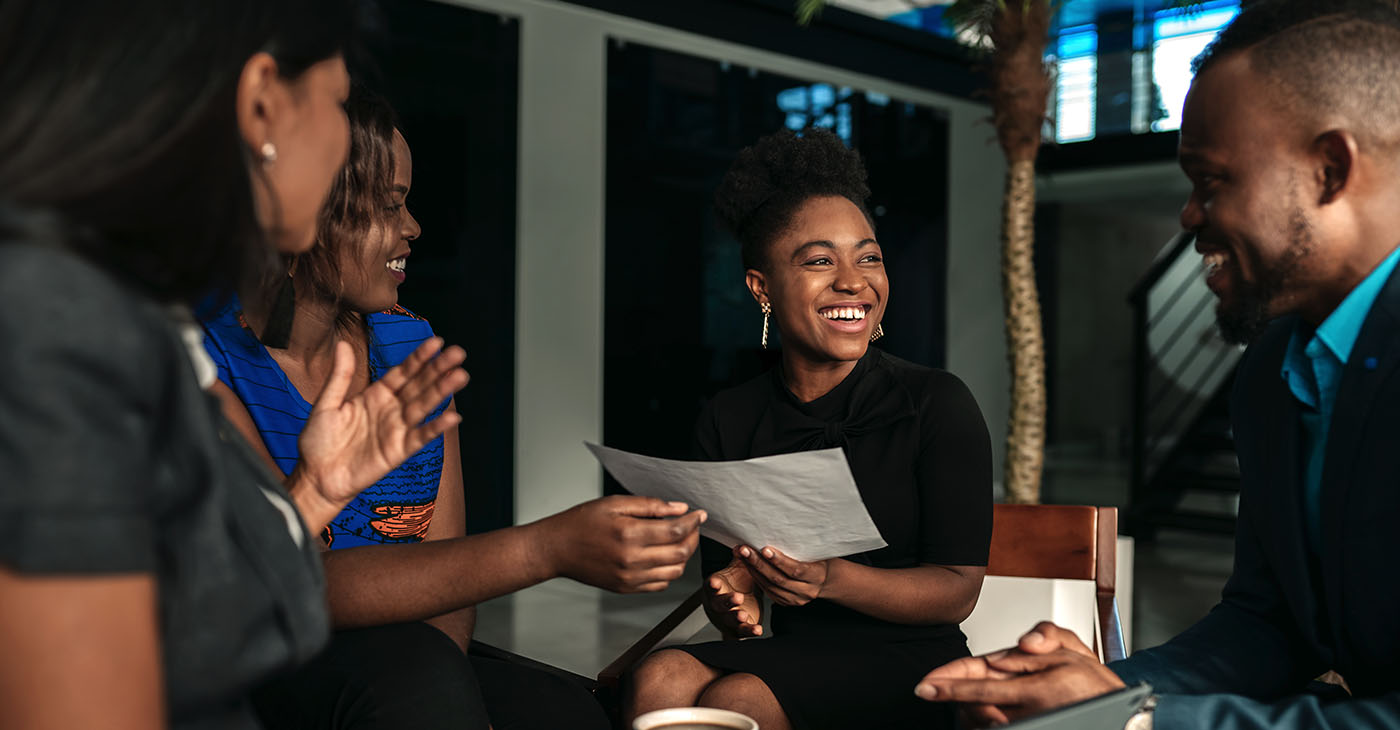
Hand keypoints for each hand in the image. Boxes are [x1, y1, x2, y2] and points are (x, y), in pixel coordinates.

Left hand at [294, 338, 467, 513]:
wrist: (315, 478)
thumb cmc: (318, 442)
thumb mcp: (326, 403)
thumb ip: (340, 375)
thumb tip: (343, 343)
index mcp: (375, 395)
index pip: (403, 372)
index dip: (419, 358)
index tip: (436, 342)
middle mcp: (390, 410)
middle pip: (419, 385)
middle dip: (438, 369)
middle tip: (458, 352)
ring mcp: (396, 430)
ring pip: (424, 406)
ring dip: (442, 392)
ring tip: (460, 376)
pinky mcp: (398, 451)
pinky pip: (420, 437)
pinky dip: (436, 428)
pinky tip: (452, 416)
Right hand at [541, 496, 705, 592]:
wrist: (557, 549)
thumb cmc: (582, 522)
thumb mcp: (615, 504)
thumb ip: (650, 506)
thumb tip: (680, 509)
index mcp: (630, 534)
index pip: (676, 530)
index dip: (693, 521)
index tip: (699, 514)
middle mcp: (632, 559)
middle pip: (680, 553)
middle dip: (693, 538)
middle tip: (692, 526)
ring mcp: (630, 578)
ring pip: (675, 572)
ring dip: (683, 556)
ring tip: (678, 540)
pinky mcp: (626, 588)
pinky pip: (660, 584)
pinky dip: (669, 571)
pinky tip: (663, 556)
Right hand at [702, 557, 762, 637]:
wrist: (738, 602)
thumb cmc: (735, 582)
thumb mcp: (738, 568)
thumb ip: (741, 558)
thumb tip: (742, 546)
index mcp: (715, 586)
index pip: (711, 585)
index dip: (712, 585)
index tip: (715, 583)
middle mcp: (717, 603)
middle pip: (718, 604)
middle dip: (727, 601)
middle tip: (737, 598)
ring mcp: (726, 617)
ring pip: (729, 619)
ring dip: (735, 617)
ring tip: (743, 615)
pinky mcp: (737, 629)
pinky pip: (742, 631)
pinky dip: (749, 631)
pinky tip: (758, 630)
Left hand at [737, 544, 827, 606]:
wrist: (825, 579)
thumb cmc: (819, 559)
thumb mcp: (816, 551)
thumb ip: (801, 546)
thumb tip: (783, 526)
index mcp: (817, 576)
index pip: (796, 570)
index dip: (779, 561)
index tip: (764, 549)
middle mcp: (807, 591)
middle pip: (778, 579)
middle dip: (758, 563)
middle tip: (744, 549)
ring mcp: (795, 599)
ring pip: (770, 586)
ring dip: (752, 569)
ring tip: (740, 554)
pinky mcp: (785, 602)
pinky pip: (767, 590)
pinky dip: (755, 577)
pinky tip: (747, 565)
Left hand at [914, 622, 1123, 726]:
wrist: (1122, 720)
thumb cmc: (1096, 686)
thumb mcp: (1073, 649)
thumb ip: (1045, 639)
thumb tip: (1021, 645)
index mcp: (1035, 689)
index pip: (979, 687)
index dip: (948, 686)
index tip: (925, 686)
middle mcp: (1028, 713)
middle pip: (974, 705)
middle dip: (957, 696)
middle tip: (947, 686)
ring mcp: (1028, 725)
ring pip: (982, 719)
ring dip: (971, 708)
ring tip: (973, 698)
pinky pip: (998, 726)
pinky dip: (988, 716)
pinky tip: (993, 711)